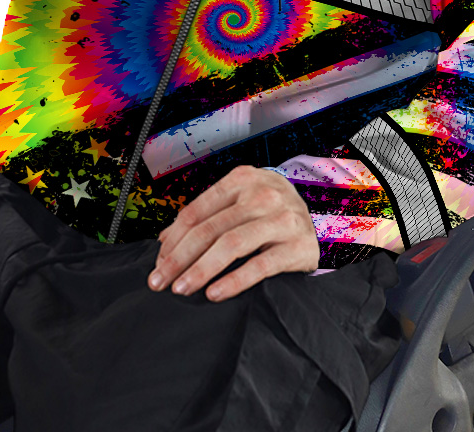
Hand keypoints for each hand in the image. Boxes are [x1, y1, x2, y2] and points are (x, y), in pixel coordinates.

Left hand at [148, 164, 318, 301]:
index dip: (173, 239)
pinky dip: (234, 281)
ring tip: (182, 288)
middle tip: (160, 281)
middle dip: (179, 258)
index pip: (197, 211)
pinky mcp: (298, 245)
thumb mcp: (239, 202)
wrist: (316, 220)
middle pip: (210, 229)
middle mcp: (262, 194)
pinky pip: (260, 265)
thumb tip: (165, 240)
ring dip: (200, 269)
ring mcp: (282, 218)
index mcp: (241, 179)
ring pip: (231, 244)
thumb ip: (205, 216)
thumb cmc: (269, 211)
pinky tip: (214, 293)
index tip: (158, 263)